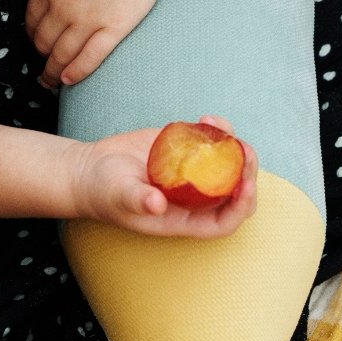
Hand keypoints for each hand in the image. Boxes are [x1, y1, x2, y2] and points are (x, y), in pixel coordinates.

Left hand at [26, 0, 180, 89]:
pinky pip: (89, 58)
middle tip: (45, 67)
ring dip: (53, 73)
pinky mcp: (114, 27)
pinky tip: (69, 81)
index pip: (32, 21)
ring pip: (61, 55)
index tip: (38, 44)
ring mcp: (88, 18)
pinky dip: (76, 73)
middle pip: (43, 41)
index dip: (33, 37)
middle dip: (42, 57)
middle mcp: (63, 4)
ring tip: (52, 82)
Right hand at [69, 115, 257, 238]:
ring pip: (230, 165)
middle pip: (236, 193)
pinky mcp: (188, 151)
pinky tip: (206, 117)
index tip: (245, 185)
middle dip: (248, 173)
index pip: (223, 222)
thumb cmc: (104, 192)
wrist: (93, 169)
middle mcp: (195, 200)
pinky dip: (217, 129)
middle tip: (244, 150)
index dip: (239, 206)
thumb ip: (137, 200)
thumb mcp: (118, 196)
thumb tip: (157, 204)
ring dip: (235, 147)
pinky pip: (213, 142)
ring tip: (220, 125)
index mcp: (185, 220)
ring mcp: (194, 174)